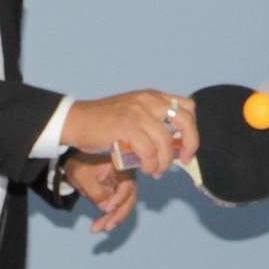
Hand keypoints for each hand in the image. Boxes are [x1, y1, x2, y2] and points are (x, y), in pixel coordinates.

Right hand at [60, 90, 199, 178]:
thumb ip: (153, 122)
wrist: (75, 120)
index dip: (192, 129)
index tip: (186, 146)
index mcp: (152, 96)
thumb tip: (175, 144)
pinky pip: (148, 151)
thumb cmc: (103, 122)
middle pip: (185, 120)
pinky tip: (146, 169)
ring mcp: (137, 112)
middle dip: (190, 143)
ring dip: (165, 162)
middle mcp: (148, 101)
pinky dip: (151, 164)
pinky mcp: (125, 126)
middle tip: (184, 159)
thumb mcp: (133, 114)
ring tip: (156, 171)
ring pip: (165, 142)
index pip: (187, 107)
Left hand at [63, 153, 137, 232]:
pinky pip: (116, 211)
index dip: (120, 197)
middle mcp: (126, 178)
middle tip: (107, 227)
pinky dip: (107, 219)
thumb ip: (94, 190)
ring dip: (112, 220)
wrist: (76, 166)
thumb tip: (105, 207)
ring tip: (97, 229)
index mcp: (121, 165)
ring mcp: (122, 189)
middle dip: (119, 214)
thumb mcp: (83, 175)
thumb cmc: (80, 165)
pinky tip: (97, 227)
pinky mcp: (116, 198)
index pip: (127, 183)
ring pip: (123, 207)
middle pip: (129, 198)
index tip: (108, 208)